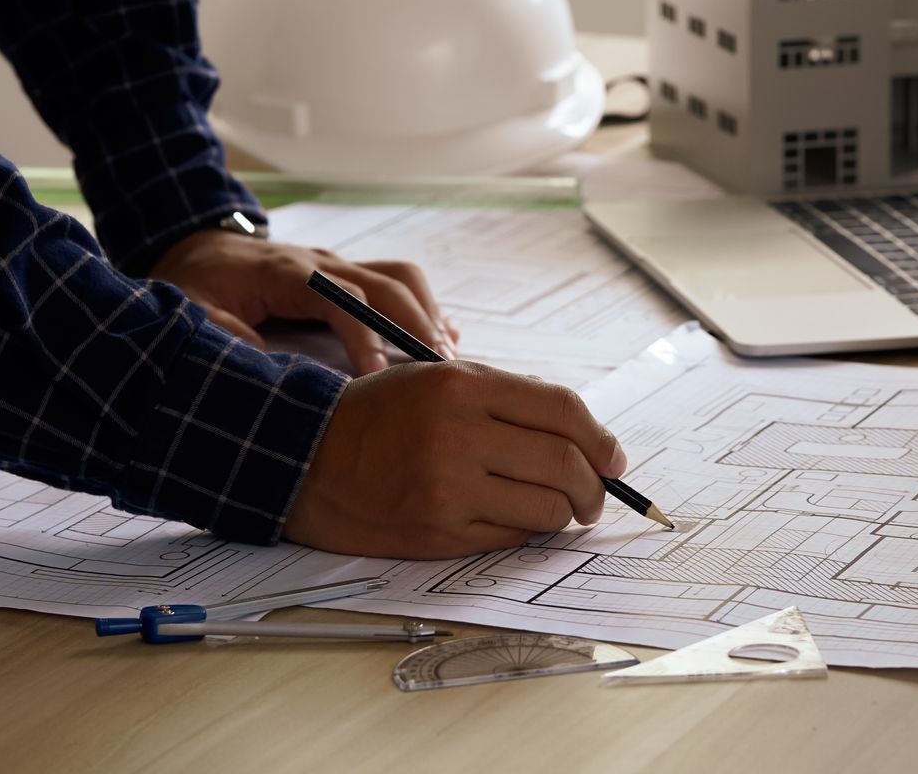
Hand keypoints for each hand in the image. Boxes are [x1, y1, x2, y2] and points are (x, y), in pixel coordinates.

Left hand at [150, 230, 458, 374]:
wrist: (197, 248)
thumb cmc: (194, 283)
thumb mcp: (187, 308)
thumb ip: (218, 331)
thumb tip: (258, 359)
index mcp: (284, 271)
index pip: (339, 297)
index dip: (362, 334)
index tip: (379, 375)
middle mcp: (320, 262)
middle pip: (385, 283)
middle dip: (416, 324)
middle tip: (439, 370)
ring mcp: (337, 265)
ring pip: (399, 277)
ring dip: (428, 314)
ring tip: (448, 359)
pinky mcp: (346, 275)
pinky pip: (396, 282)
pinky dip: (425, 308)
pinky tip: (446, 338)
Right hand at [283, 361, 627, 557]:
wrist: (304, 460)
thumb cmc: (376, 416)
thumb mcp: (435, 378)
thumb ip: (504, 397)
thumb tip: (581, 434)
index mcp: (462, 386)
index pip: (564, 410)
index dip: (602, 439)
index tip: (613, 458)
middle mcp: (458, 435)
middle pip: (566, 463)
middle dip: (596, 486)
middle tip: (596, 495)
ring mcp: (448, 489)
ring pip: (548, 509)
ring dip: (565, 513)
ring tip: (558, 510)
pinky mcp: (438, 533)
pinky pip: (511, 538)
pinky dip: (525, 532)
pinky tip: (514, 520)